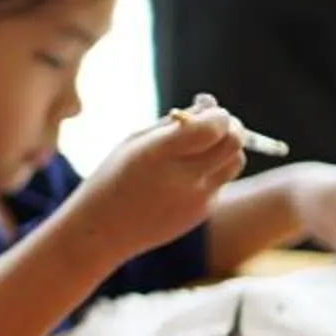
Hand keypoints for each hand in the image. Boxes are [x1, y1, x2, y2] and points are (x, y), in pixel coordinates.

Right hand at [73, 104, 246, 256]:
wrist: (101, 233)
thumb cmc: (113, 179)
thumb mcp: (134, 142)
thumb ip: (174, 122)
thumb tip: (210, 103)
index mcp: (160, 154)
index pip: (214, 127)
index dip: (218, 114)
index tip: (205, 111)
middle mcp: (183, 178)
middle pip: (234, 143)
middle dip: (231, 126)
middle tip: (215, 124)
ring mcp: (196, 198)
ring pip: (235, 162)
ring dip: (226, 149)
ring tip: (201, 148)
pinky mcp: (202, 213)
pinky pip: (219, 182)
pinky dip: (210, 171)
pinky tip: (182, 178)